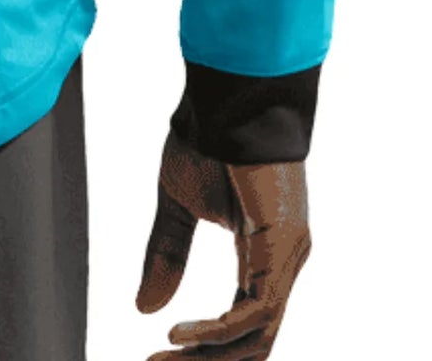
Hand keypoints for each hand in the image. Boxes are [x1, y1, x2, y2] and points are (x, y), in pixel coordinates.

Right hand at [135, 128, 310, 358]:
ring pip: (258, 337)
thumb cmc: (206, 139)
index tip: (157, 358)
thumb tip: (144, 310)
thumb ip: (166, 255)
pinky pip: (255, 310)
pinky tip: (179, 334)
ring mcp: (287, 258)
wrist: (224, 97)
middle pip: (252, 342)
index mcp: (262, 256)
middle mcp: (281, 265)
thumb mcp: (176, 204)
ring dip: (209, 356)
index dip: (205, 348)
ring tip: (163, 360)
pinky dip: (217, 330)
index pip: (244, 324)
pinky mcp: (283, 246)